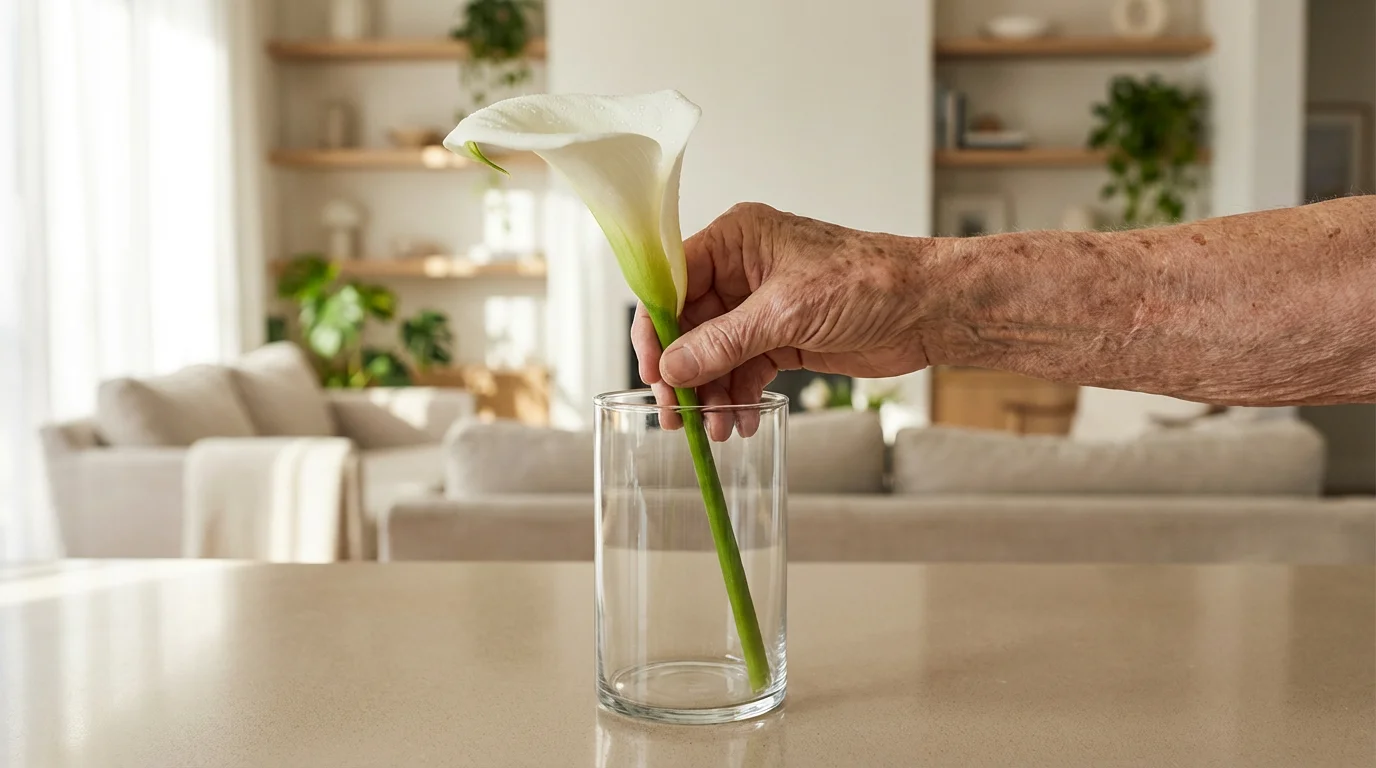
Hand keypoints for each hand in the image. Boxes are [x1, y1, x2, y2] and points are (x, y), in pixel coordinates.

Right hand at [632, 203, 932, 437]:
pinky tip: (741, 420)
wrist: (929, 308)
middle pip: (688, 323)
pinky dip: (739, 396)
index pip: (671, 280)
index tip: (653, 371)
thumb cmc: (868, 283)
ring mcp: (760, 306)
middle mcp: (742, 269)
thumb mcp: (786, 313)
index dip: (657, 327)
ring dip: (712, 392)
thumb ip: (723, 342)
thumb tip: (672, 369)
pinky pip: (743, 369)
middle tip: (678, 413)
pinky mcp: (781, 337)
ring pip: (714, 353)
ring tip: (716, 429)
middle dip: (683, 371)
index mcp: (737, 239)